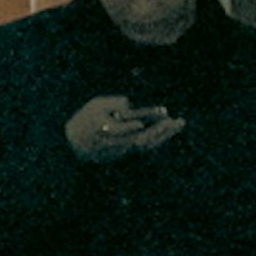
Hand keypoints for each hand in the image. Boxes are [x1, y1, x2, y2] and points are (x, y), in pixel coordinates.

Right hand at [65, 92, 185, 164]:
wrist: (77, 145)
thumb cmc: (86, 120)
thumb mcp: (94, 105)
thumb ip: (112, 103)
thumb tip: (129, 104)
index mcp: (106, 130)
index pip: (124, 129)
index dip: (137, 122)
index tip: (153, 116)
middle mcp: (117, 143)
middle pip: (142, 139)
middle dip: (160, 131)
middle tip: (176, 121)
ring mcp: (124, 150)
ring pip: (147, 144)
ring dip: (164, 135)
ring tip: (178, 123)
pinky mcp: (128, 152)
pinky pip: (147, 146)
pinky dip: (159, 138)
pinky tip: (169, 129)